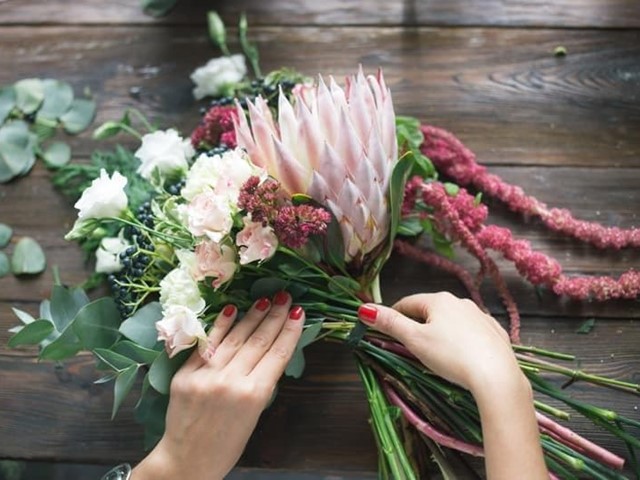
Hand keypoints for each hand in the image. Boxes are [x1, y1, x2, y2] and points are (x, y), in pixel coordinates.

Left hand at [133, 292, 303, 479]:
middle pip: (259, 341)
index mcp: (254, 395)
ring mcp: (206, 376)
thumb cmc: (228, 444)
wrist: (187, 461)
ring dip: (252, 316)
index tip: (299, 312)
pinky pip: (207, 345)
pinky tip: (232, 309)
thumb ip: (261, 383)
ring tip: (265, 299)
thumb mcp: (254, 415)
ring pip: (235, 338)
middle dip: (275, 316)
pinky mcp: (185, 374)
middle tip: (285, 296)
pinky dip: (220, 326)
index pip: (278, 354)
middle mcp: (231, 381)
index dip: (290, 331)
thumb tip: (269, 351)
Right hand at [357, 291, 519, 393]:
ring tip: (434, 354)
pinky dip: (461, 340)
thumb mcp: (415, 340)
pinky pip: (471, 333)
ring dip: (440, 332)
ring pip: (452, 321)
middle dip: (417, 325)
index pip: (407, 303)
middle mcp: (461, 302)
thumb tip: (364, 309)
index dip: (393, 316)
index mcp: (439, 300)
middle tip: (409, 346)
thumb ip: (390, 323)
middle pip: (430, 311)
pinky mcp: (495, 334)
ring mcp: (481, 317)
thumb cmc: (451, 356)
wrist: (496, 375)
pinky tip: (461, 356)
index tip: (385, 330)